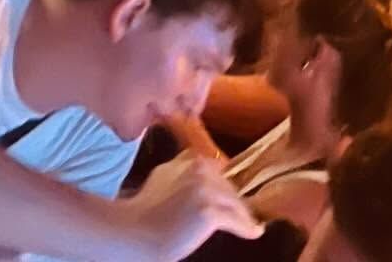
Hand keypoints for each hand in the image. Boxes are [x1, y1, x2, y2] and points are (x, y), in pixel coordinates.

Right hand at [118, 154, 262, 261]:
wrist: (136, 233)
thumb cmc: (145, 210)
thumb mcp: (163, 176)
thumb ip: (182, 168)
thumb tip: (197, 167)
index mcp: (190, 159)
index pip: (218, 170)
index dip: (226, 186)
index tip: (234, 196)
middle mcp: (200, 168)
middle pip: (229, 187)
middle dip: (235, 201)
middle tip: (244, 214)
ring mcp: (206, 189)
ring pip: (235, 203)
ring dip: (243, 215)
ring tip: (251, 223)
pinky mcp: (210, 211)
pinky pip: (237, 220)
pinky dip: (248, 227)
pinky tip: (255, 231)